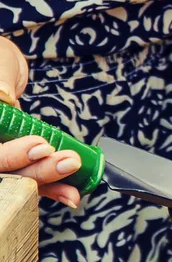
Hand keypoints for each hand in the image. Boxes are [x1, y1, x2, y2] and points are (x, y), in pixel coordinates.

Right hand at [0, 37, 80, 206]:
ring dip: (50, 180)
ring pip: (19, 178)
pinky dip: (53, 187)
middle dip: (37, 170)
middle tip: (67, 161)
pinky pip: (32, 178)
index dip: (11, 156)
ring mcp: (3, 157)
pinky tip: (72, 193)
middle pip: (4, 171)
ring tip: (75, 174)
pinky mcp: (18, 162)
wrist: (3, 69)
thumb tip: (1, 94)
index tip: (40, 145)